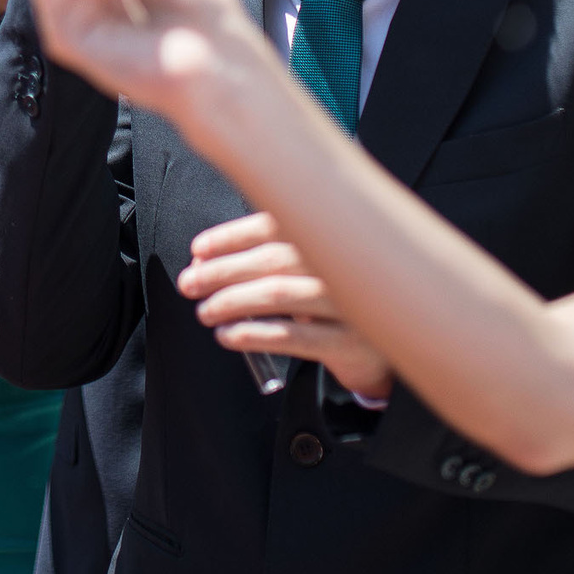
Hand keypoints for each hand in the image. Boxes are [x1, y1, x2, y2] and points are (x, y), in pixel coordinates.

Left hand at [180, 213, 394, 400]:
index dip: (231, 236)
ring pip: (278, 295)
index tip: (198, 249)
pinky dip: (253, 334)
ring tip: (204, 311)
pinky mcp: (351, 342)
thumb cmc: (334, 301)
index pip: (275, 225)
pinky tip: (228, 335)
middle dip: (222, 270)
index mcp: (333, 236)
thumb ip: (268, 257)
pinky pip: (293, 336)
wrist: (383, 349)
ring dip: (231, 302)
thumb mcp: (310, 269)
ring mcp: (351, 303)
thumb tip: (204, 259)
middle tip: (190, 283)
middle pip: (272, 260)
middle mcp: (345, 263)